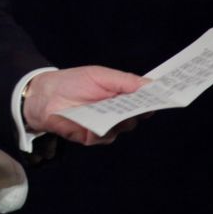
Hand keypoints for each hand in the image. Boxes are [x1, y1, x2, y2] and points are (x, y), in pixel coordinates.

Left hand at [23, 66, 149, 145]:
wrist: (44, 96)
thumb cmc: (72, 82)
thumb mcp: (100, 76)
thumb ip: (125, 81)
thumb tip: (152, 84)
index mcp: (121, 95)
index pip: (144, 99)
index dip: (156, 98)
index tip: (168, 94)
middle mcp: (117, 112)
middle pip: (139, 115)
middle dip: (142, 109)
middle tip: (146, 104)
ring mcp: (106, 126)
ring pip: (125, 126)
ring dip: (122, 117)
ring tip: (115, 107)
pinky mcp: (93, 137)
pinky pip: (107, 136)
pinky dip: (104, 127)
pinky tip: (97, 118)